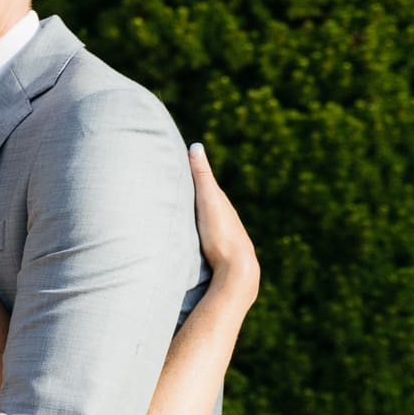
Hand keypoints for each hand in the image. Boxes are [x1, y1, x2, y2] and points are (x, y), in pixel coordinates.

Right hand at [190, 142, 258, 305]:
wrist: (237, 269)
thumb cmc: (221, 232)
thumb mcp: (208, 200)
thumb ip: (202, 175)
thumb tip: (195, 145)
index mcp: (221, 203)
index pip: (206, 183)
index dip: (193, 173)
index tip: (179, 163)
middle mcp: (225, 217)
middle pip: (208, 202)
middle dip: (195, 194)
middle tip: (176, 186)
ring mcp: (223, 236)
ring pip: (208, 220)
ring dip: (196, 215)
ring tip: (182, 212)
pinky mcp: (218, 252)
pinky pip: (206, 236)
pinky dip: (198, 230)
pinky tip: (192, 238)